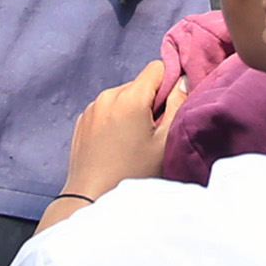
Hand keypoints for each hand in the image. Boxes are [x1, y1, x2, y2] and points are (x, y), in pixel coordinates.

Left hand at [60, 61, 182, 203]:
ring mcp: (91, 108)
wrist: (91, 198)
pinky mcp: (82, 121)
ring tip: (134, 141)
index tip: (171, 108)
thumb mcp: (165, 142)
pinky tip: (117, 145)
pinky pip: (106, 109)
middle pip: (139, 83)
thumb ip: (178, 105)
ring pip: (122, 96)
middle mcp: (107, 96)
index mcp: (129, 97)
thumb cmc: (133, 173)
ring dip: (132, 110)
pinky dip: (116, 119)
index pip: (157, 67)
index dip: (170, 84)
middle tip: (154, 132)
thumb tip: (183, 80)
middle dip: (151, 101)